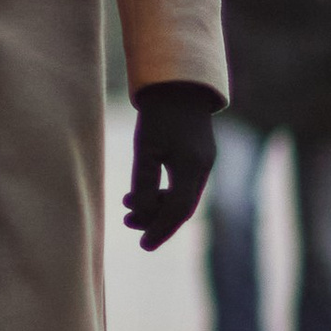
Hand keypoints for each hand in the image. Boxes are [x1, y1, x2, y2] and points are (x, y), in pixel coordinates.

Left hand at [124, 82, 215, 248]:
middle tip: (126, 222)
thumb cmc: (158, 114)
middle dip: (154, 220)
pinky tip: (140, 192)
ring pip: (181, 197)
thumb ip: (142, 182)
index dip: (160, 230)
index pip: (177, 211)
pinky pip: (183, 186)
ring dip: (156, 206)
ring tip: (126, 205)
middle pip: (181, 209)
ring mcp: (204, 163)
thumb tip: (139, 213)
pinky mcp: (199, 157)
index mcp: (192, 168)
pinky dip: (163, 193)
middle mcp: (203, 169)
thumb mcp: (144, 148)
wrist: (178, 84)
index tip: (143, 245)